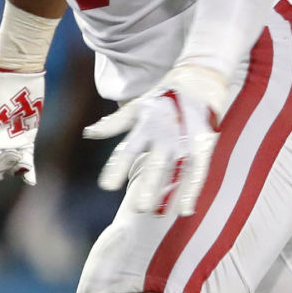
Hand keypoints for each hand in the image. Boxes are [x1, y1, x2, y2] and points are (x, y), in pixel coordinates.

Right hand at [0, 68, 44, 184]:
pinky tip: (31, 180)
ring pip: (9, 166)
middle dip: (0, 168)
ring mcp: (7, 138)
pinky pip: (27, 159)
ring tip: (19, 156)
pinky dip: (29, 172)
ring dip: (14, 167)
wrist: (17, 78)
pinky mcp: (26, 136)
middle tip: (11, 155)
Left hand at [84, 65, 227, 216]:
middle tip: (137, 207)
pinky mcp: (203, 145)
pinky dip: (191, 190)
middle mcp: (164, 135)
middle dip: (146, 185)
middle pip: (154, 163)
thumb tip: (88, 133)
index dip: (116, 168)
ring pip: (175, 170)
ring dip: (168, 191)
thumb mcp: (135, 107)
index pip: (127, 150)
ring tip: (158, 212)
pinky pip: (198, 171)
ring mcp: (184, 140)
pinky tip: (185, 209)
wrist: (197, 80)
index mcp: (144, 126)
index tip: (106, 187)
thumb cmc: (162, 97)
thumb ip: (113, 124)